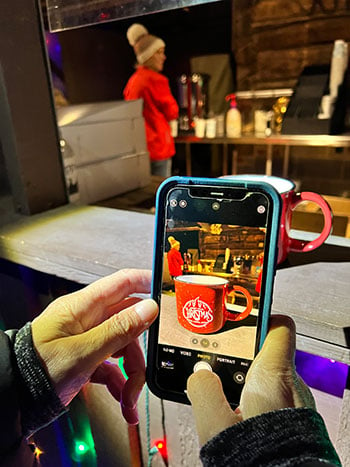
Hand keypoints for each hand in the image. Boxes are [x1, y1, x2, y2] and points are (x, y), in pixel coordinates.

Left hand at [31, 269, 157, 424]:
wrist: (14, 399)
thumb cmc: (38, 370)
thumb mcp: (83, 352)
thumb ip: (118, 330)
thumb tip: (148, 308)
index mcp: (83, 307)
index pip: (122, 283)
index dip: (146, 281)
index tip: (168, 286)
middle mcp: (86, 320)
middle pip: (127, 323)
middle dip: (139, 350)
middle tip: (143, 370)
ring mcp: (86, 339)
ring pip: (122, 347)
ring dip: (131, 373)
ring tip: (129, 398)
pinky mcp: (85, 358)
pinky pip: (111, 365)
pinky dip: (119, 382)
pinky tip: (121, 400)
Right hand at [186, 315, 314, 444]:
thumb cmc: (259, 458)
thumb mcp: (215, 421)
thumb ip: (201, 389)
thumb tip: (199, 374)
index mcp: (274, 375)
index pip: (279, 326)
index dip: (261, 316)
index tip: (244, 315)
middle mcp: (292, 385)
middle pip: (268, 353)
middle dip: (243, 356)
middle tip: (219, 360)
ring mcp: (296, 404)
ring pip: (270, 379)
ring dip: (248, 382)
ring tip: (225, 392)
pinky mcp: (295, 422)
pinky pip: (275, 400)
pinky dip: (257, 401)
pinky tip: (239, 416)